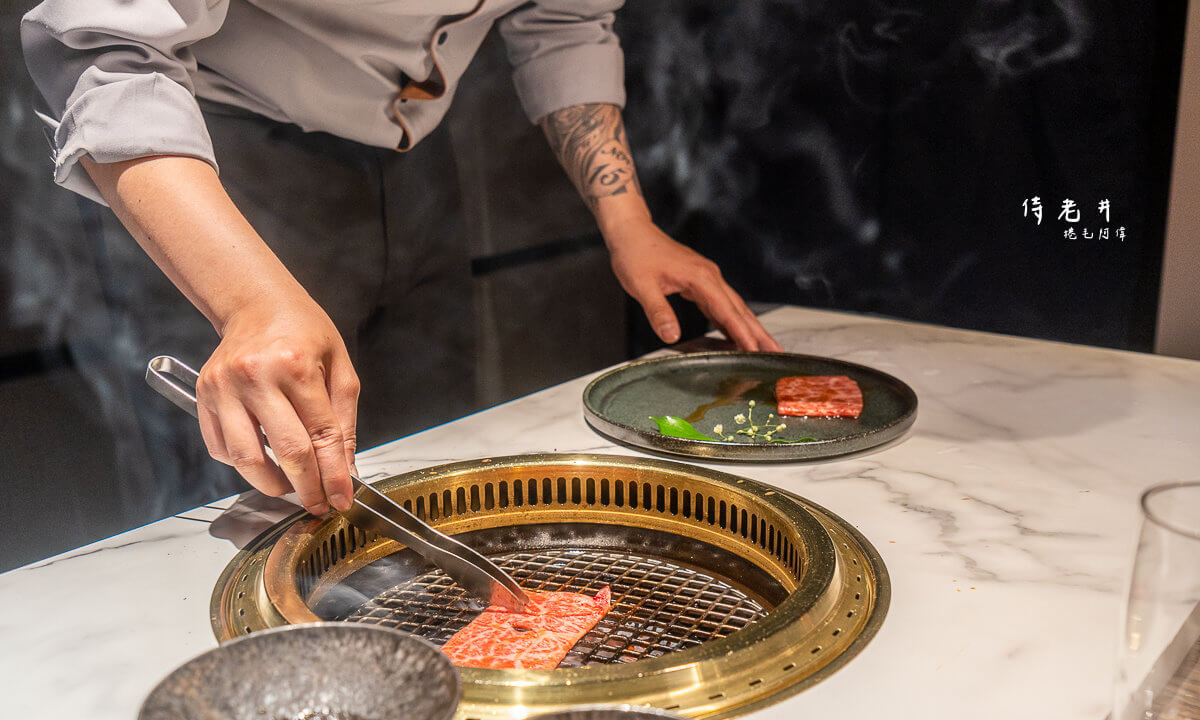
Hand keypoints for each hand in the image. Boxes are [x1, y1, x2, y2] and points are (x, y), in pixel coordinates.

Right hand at [194, 292, 358, 515]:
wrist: (257, 303)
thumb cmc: (303, 331)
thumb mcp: (339, 367)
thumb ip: (344, 421)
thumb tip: (345, 470)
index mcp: (296, 365)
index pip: (321, 436)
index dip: (334, 475)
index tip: (342, 499)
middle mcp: (256, 377)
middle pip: (286, 453)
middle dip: (308, 488)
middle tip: (319, 503)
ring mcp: (224, 388)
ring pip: (247, 460)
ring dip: (272, 485)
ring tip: (291, 486)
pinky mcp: (203, 395)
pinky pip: (221, 449)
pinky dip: (243, 465)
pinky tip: (264, 460)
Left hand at [603, 217, 782, 351]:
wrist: (631, 231)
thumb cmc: (635, 255)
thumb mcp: (641, 286)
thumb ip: (658, 312)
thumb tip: (671, 336)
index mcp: (700, 278)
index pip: (727, 311)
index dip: (742, 334)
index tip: (757, 351)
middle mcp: (710, 276)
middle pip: (740, 309)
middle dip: (758, 333)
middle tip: (777, 353)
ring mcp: (707, 278)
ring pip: (733, 306)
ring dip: (749, 327)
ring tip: (763, 347)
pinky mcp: (700, 280)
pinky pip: (720, 304)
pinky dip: (730, 320)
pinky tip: (735, 333)